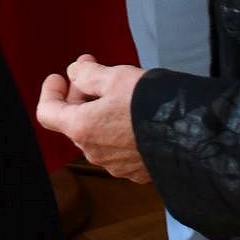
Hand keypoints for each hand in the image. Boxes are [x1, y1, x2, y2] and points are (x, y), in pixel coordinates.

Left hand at [36, 55, 148, 182]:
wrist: (192, 137)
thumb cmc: (152, 104)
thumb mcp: (116, 77)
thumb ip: (88, 74)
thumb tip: (74, 72)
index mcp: (82, 127)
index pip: (47, 113)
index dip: (50, 92)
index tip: (60, 76)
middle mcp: (93, 151)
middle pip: (73, 121)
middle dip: (80, 94)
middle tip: (95, 69)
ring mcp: (114, 165)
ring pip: (96, 134)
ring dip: (99, 111)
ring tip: (120, 90)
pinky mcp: (135, 171)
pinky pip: (116, 147)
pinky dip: (117, 128)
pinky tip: (135, 113)